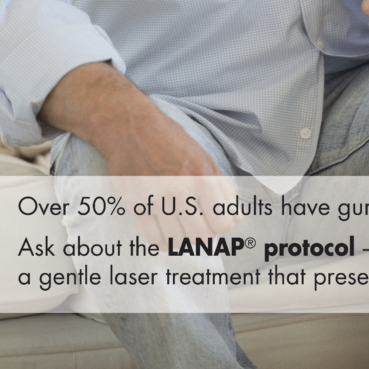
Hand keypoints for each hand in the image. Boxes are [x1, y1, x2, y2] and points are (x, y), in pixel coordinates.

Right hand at [41, 63, 239, 247]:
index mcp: (203, 176)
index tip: (216, 221)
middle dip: (204, 235)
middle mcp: (181, 189)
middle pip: (202, 237)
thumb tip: (237, 217)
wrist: (131, 126)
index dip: (222, 226)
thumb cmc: (171, 140)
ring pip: (178, 242)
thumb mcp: (204, 157)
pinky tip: (167, 233)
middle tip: (200, 224)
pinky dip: (164, 242)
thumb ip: (224, 188)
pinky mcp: (136, 204)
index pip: (222, 224)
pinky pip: (155, 239)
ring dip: (184, 240)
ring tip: (183, 227)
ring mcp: (157, 199)